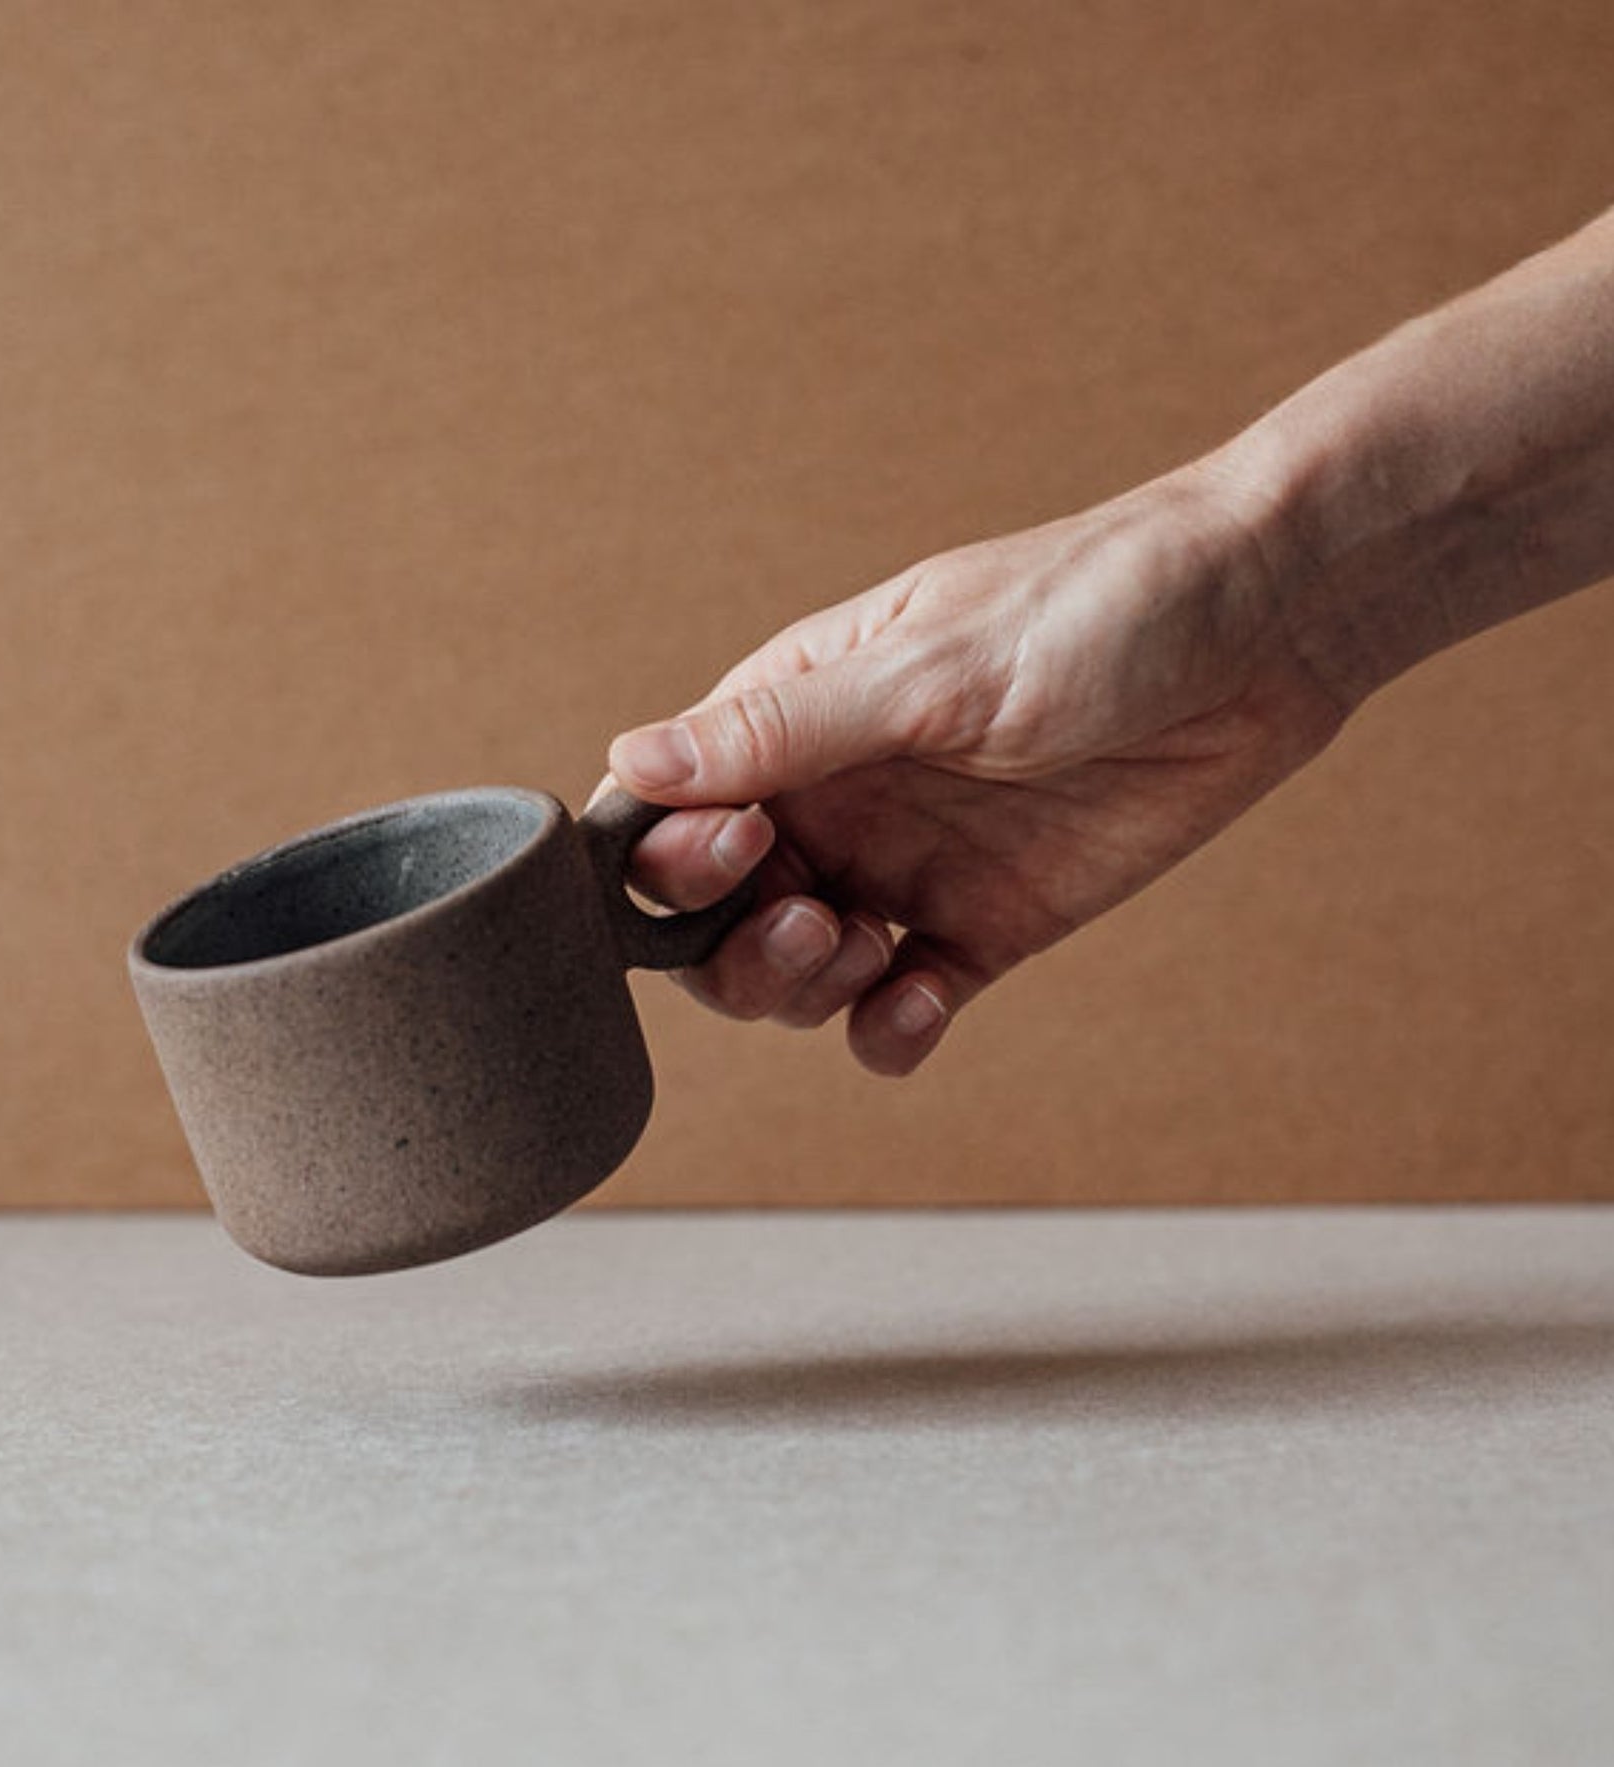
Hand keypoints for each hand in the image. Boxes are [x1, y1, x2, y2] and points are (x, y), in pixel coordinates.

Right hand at [607, 463, 1352, 1075]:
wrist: (1267, 631)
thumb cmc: (1098, 605)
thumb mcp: (930, 670)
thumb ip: (783, 732)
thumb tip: (631, 762)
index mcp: (797, 720)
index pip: (677, 817)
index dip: (678, 862)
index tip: (742, 852)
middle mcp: (839, 801)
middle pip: (722, 922)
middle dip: (737, 949)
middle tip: (815, 919)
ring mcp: (909, 868)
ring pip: (801, 976)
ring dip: (808, 989)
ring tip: (869, 947)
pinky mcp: (988, 925)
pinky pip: (904, 1007)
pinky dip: (892, 1028)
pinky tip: (922, 1002)